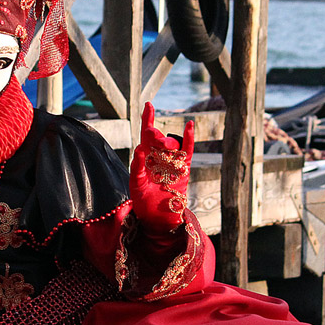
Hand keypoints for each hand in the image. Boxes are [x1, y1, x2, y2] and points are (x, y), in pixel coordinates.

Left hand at [129, 102, 193, 232]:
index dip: (147, 119)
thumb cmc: (143, 204)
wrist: (158, 220)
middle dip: (154, 134)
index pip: (145, 136)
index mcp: (145, 159)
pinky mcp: (183, 170)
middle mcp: (159, 158)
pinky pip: (188, 151)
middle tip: (153, 138)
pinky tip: (189, 125)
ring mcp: (172, 163)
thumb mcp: (135, 185)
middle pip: (158, 138)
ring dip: (167, 140)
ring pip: (172, 143)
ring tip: (163, 145)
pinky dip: (189, 138)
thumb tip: (139, 149)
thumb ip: (136, 168)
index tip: (149, 104)